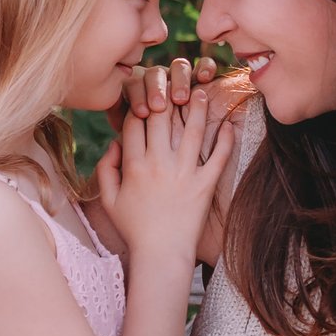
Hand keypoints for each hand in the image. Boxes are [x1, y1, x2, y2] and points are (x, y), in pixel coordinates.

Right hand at [99, 92, 233, 259]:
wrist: (161, 254)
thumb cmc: (134, 229)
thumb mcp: (109, 200)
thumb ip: (107, 169)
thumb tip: (114, 143)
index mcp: (133, 165)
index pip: (135, 123)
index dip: (139, 104)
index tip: (145, 95)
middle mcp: (158, 164)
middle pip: (162, 119)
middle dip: (167, 96)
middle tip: (175, 81)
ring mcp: (184, 174)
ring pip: (192, 132)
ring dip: (198, 109)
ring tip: (202, 92)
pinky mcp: (205, 185)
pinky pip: (218, 158)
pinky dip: (225, 140)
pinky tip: (228, 124)